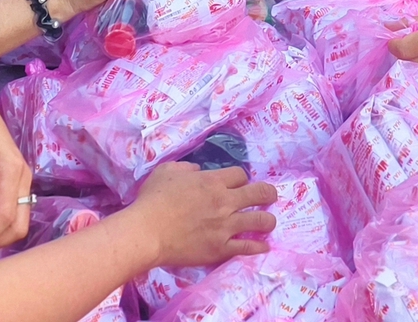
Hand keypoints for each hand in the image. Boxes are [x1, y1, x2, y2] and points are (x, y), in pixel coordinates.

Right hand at [127, 164, 276, 270]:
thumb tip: (197, 171)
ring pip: (260, 221)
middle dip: (268, 193)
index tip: (238, 184)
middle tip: (270, 196)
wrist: (147, 232)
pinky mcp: (221, 249)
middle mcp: (225, 202)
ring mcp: (225, 227)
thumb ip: (186, 168)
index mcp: (213, 181)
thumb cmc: (154, 199)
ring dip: (268, 220)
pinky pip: (247, 248)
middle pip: (258, 194)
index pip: (240, 175)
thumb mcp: (168, 170)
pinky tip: (264, 246)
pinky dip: (259, 246)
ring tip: (269, 221)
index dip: (240, 178)